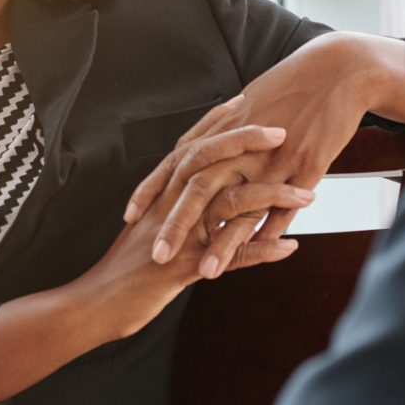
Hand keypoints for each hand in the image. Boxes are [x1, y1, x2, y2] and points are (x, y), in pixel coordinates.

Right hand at [78, 131, 311, 336]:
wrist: (97, 303)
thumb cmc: (125, 270)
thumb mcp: (153, 234)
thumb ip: (177, 215)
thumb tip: (204, 206)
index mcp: (160, 194)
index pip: (190, 147)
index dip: (216, 123)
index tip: (244, 101)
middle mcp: (167, 206)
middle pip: (208, 160)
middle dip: (245, 142)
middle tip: (280, 129)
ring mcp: (176, 234)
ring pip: (228, 202)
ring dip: (271, 197)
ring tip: (307, 194)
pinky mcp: (184, 266)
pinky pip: (230, 255)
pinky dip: (261, 251)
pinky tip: (289, 247)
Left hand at [127, 33, 404, 278]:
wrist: (337, 70)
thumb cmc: (291, 87)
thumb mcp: (248, 107)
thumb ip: (221, 132)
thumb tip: (201, 149)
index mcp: (222, 130)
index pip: (176, 164)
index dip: (152, 190)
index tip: (131, 216)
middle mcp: (241, 145)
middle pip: (198, 188)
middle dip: (176, 225)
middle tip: (158, 255)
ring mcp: (273, 157)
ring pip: (240, 204)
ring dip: (222, 241)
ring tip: (207, 272)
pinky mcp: (306, 165)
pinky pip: (284, 204)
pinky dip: (271, 230)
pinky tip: (259, 254)